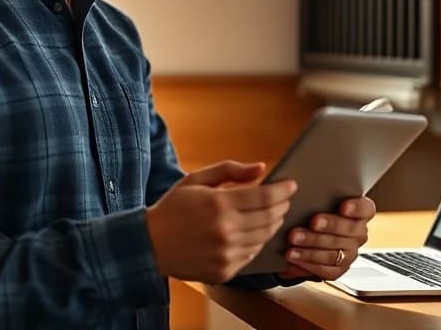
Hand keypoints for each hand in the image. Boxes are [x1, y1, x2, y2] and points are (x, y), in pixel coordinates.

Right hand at [146, 160, 295, 283]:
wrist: (150, 245)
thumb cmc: (173, 209)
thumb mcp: (196, 180)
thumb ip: (230, 170)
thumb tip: (261, 168)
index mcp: (219, 204)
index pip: (265, 197)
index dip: (283, 190)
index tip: (291, 185)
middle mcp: (225, 231)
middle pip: (270, 218)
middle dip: (282, 206)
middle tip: (283, 199)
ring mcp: (226, 254)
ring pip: (264, 237)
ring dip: (272, 224)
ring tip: (270, 214)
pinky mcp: (225, 271)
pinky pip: (252, 254)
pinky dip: (257, 242)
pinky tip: (252, 233)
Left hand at [277, 196, 375, 280]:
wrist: (305, 235)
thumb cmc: (312, 210)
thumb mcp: (316, 200)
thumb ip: (317, 194)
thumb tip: (301, 185)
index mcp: (360, 213)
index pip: (366, 209)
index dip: (357, 208)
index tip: (343, 206)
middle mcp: (359, 234)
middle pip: (350, 230)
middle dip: (330, 226)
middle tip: (312, 222)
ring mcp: (350, 253)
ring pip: (335, 251)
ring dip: (313, 246)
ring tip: (294, 240)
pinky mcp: (338, 269)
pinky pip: (327, 269)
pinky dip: (309, 263)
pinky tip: (294, 257)